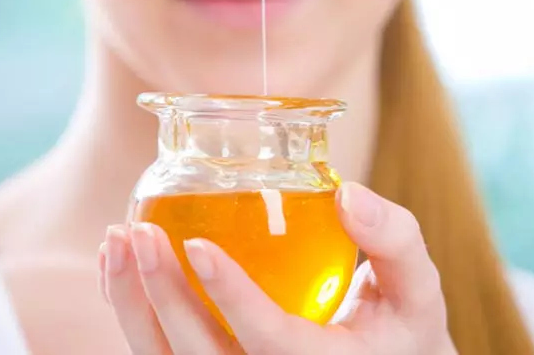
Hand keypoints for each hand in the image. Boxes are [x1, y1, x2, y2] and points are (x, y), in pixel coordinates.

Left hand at [98, 182, 456, 354]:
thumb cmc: (399, 326)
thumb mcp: (417, 286)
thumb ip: (393, 238)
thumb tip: (347, 194)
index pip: (272, 342)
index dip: (234, 297)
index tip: (199, 244)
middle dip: (165, 296)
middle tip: (139, 231)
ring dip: (134, 307)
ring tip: (116, 242)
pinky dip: (132, 314)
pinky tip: (121, 263)